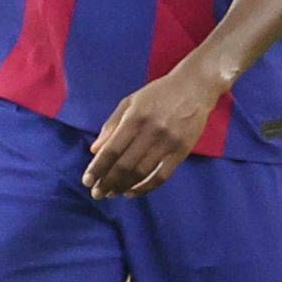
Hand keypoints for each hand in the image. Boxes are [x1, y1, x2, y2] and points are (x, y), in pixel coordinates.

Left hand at [82, 65, 225, 198]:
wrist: (194, 87)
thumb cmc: (158, 94)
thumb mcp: (130, 102)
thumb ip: (111, 125)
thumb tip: (94, 151)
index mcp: (135, 117)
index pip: (112, 149)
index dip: (97, 168)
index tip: (86, 181)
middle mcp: (151, 131)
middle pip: (125, 165)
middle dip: (107, 182)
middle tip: (97, 193)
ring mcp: (168, 142)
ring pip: (141, 173)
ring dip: (123, 187)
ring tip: (112, 194)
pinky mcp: (182, 151)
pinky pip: (162, 176)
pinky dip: (145, 188)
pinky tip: (132, 192)